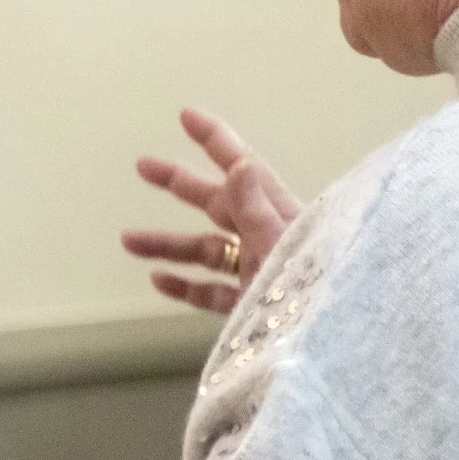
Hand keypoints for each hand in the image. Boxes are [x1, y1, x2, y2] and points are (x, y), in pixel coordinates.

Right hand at [119, 107, 300, 313]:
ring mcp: (256, 269)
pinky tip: (159, 279)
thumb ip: (256, 210)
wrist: (331, 343)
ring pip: (206, 250)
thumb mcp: (281, 245)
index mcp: (276, 212)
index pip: (242, 166)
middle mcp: (264, 235)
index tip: (186, 116)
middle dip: (179, 183)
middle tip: (143, 166)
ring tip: (128, 240)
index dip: (215, 139)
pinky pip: (212, 292)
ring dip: (168, 243)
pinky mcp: (251, 302)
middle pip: (216, 202)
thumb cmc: (313, 288)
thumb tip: (239, 164)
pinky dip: (186, 286)